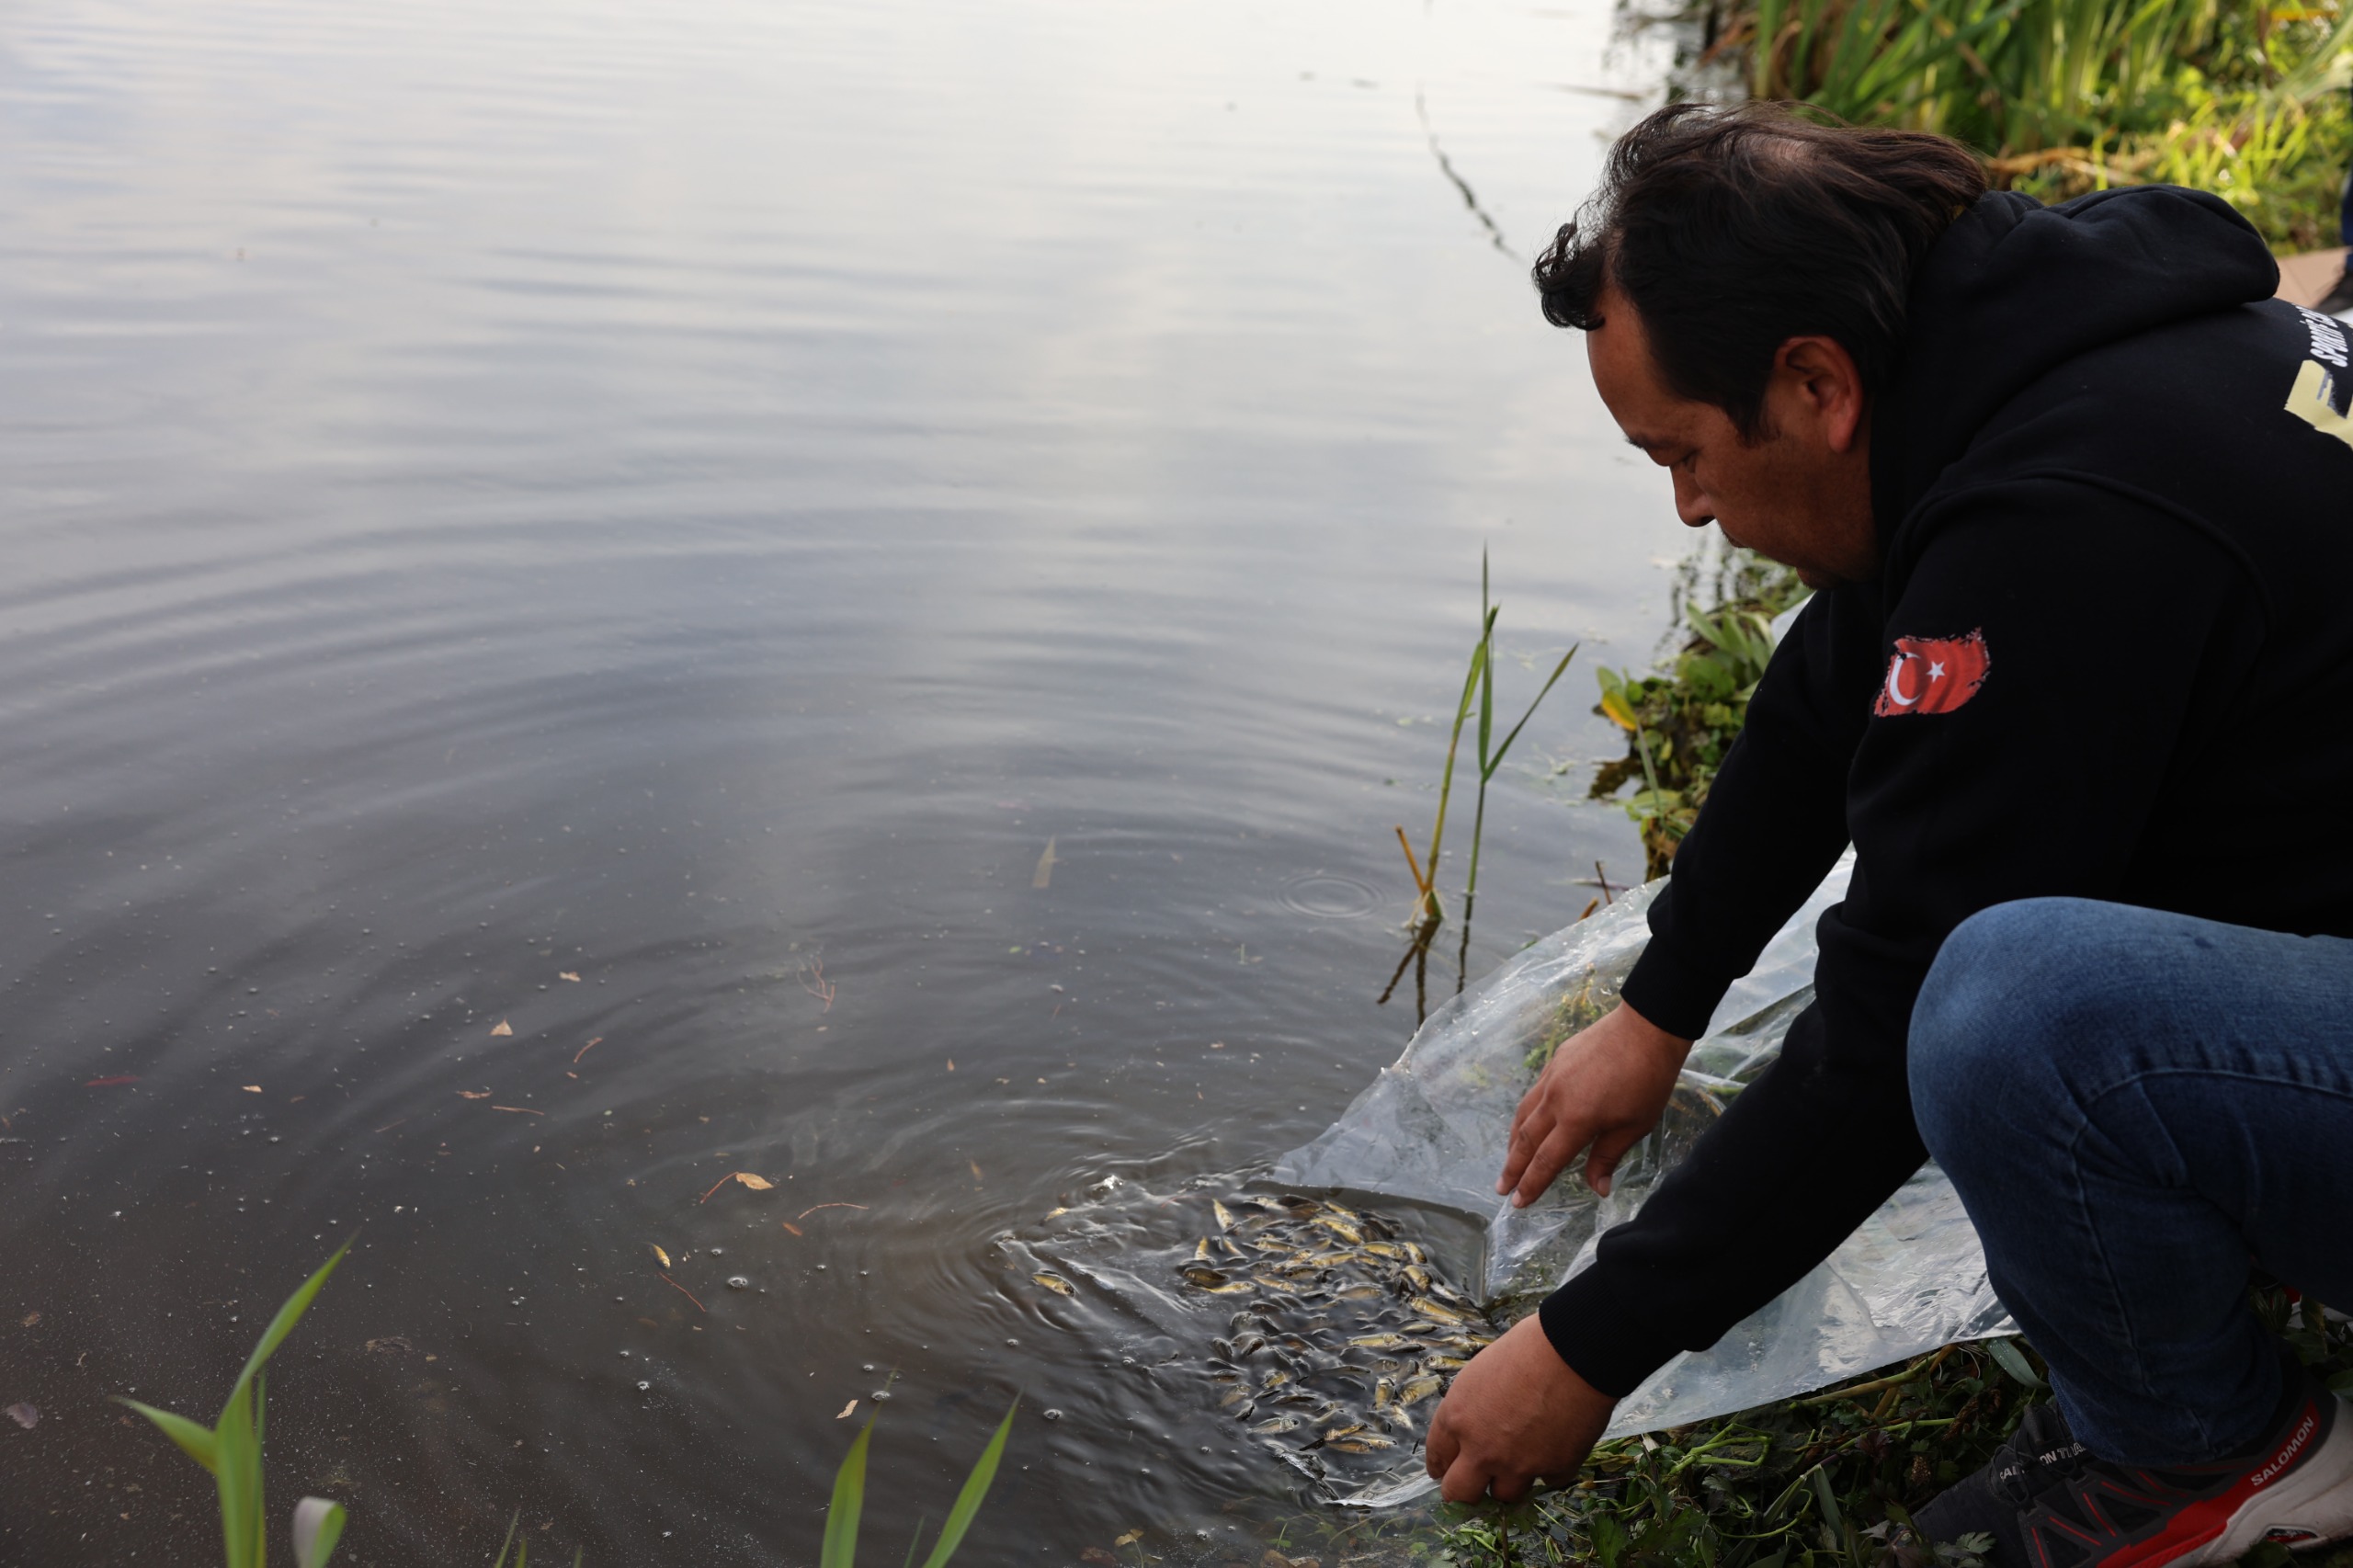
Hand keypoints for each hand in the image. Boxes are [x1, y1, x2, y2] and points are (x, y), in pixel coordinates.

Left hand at [1424, 1314, 1615, 1501]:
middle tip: (1476, 1484)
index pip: (1437, 1458)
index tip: (1445, 1471)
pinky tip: (1555, 1446)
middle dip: (1465, 1491)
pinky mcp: (1554, 1470)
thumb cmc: (1525, 1349)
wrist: (1575, 1353)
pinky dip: (1549, 1468)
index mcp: (1457, 1419)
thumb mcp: (1480, 1374)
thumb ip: (1471, 1410)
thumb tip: (1473, 1427)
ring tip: (1522, 1460)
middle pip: (1460, 1494)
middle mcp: (1481, 1450)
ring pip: (1504, 1496)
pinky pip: (1547, 1480)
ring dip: (1510, 1480)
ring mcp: (1518, 1465)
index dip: (1441, 1466)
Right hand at [1497, 1000, 1689, 1207]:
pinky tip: (1528, 1121)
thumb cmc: (1648, 1081)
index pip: (1546, 1161)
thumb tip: (1596, 1189)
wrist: (1646, 1029)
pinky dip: (1525, 1114)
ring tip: (1509, 1160)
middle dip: (1512, 1168)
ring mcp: (1553, 1078)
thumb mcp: (1635, 1126)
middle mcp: (1556, 1100)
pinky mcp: (1556, 1061)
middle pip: (1526, 1140)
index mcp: (1577, 1120)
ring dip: (1514, 1141)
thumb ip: (1608, 1156)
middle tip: (1501, 1188)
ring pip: (1524, 1115)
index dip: (1531, 1184)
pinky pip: (1533, 1094)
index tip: (1517, 1202)